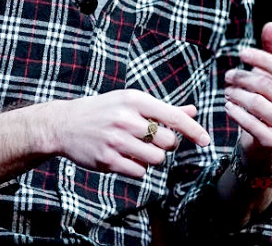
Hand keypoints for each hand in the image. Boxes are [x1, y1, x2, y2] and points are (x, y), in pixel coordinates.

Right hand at [53, 89, 209, 177]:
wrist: (65, 124)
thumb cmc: (104, 110)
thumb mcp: (130, 102)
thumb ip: (162, 108)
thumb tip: (192, 111)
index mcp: (134, 100)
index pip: (172, 115)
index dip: (193, 129)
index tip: (206, 140)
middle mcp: (126, 118)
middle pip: (168, 142)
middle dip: (166, 145)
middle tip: (153, 140)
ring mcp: (116, 140)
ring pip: (156, 159)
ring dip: (153, 158)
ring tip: (139, 149)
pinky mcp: (107, 160)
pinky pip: (139, 171)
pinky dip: (138, 167)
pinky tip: (126, 157)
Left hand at [225, 22, 271, 167]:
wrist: (266, 136)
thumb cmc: (269, 98)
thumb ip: (271, 50)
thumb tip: (271, 25)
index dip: (260, 58)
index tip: (241, 52)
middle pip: (265, 85)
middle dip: (241, 77)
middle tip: (228, 76)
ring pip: (255, 103)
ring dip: (235, 94)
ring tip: (227, 90)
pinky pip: (250, 122)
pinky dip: (234, 111)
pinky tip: (229, 106)